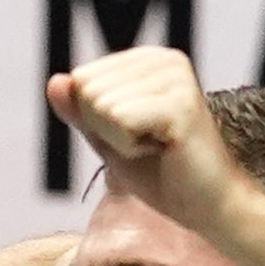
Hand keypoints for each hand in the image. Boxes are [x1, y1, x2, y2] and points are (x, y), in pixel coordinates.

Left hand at [42, 43, 232, 231]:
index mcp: (149, 59)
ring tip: (159, 148)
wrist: (209, 206)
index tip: (138, 134)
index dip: (98, 121)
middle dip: (107, 131)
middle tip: (150, 145)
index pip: (80, 80)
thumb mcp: (108, 138)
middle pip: (87, 91)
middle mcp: (164, 59)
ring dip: (121, 142)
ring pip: (101, 107)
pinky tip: (163, 151)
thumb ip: (80, 111)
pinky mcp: (180, 103)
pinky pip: (119, 121)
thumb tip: (55, 81)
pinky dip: (130, 148)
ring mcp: (175, 78)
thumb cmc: (162, 173)